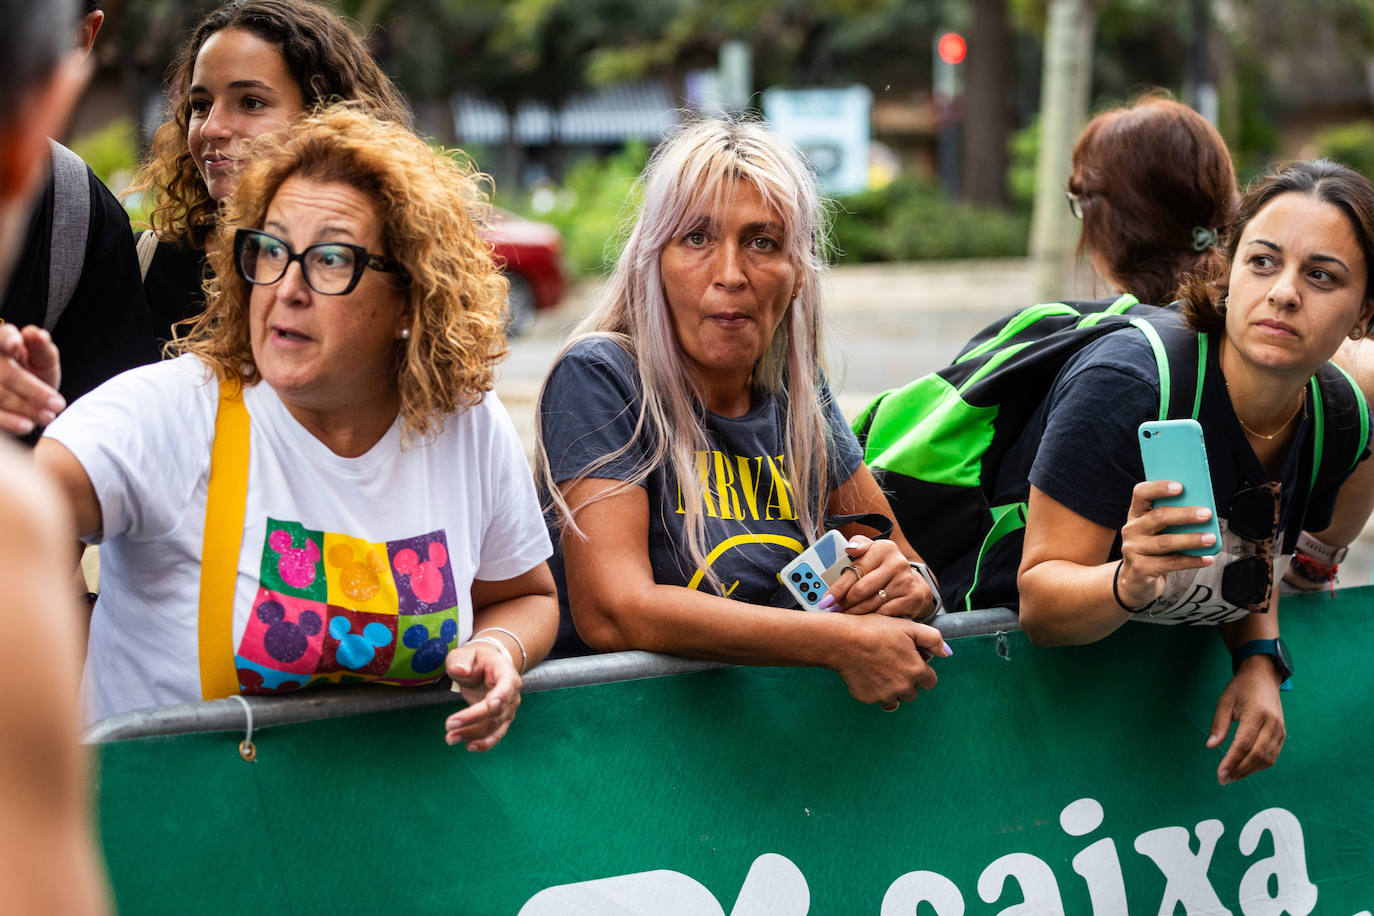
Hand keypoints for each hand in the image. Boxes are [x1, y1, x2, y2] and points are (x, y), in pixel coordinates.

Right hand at [0, 323, 63, 434]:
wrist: (29, 398)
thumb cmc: (35, 371)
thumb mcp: (44, 359)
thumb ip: (42, 347)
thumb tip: (34, 333)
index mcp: (3, 342)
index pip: (2, 337)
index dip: (7, 339)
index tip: (16, 345)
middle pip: (6, 374)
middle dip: (33, 390)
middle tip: (59, 404)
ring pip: (0, 394)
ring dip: (24, 407)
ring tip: (49, 417)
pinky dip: (9, 421)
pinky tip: (27, 426)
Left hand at [444, 641, 521, 751]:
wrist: (487, 667)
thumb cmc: (475, 660)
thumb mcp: (465, 654)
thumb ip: (460, 661)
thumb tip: (460, 671)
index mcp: (505, 672)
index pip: (506, 686)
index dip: (501, 696)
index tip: (490, 705)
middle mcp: (511, 693)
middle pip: (498, 711)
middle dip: (474, 719)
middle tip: (449, 724)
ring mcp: (507, 709)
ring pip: (495, 726)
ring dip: (474, 735)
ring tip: (451, 738)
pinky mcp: (500, 721)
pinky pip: (494, 734)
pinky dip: (483, 742)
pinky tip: (468, 746)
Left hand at [823, 535, 933, 619]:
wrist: (912, 583)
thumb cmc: (884, 567)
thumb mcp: (871, 551)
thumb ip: (858, 545)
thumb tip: (849, 547)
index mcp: (883, 549)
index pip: (854, 572)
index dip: (837, 589)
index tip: (825, 601)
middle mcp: (897, 563)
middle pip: (861, 590)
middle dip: (845, 603)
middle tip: (836, 609)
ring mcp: (906, 581)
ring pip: (871, 604)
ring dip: (856, 612)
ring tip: (847, 614)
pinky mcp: (912, 598)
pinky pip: (884, 613)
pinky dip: (872, 618)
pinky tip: (866, 619)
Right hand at [829, 614, 951, 706]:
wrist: (841, 640)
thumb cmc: (874, 629)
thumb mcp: (908, 627)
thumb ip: (932, 639)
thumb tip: (947, 653)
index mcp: (916, 671)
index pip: (930, 682)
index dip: (921, 670)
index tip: (910, 661)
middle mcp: (903, 688)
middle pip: (913, 693)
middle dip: (907, 681)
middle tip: (893, 663)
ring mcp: (884, 695)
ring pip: (895, 699)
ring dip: (891, 689)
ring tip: (879, 669)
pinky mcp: (867, 698)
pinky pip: (875, 698)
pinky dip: (873, 689)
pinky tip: (866, 672)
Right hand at [1116, 479, 1215, 608]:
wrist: (1136, 580)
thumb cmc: (1153, 550)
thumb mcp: (1157, 531)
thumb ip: (1172, 519)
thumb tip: (1202, 510)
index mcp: (1136, 514)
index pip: (1141, 493)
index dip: (1159, 488)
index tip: (1180, 487)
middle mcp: (1131, 529)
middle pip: (1158, 517)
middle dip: (1185, 515)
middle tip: (1207, 514)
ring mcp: (1133, 549)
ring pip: (1166, 542)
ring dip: (1191, 539)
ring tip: (1210, 538)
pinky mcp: (1141, 569)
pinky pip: (1171, 563)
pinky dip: (1192, 561)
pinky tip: (1207, 558)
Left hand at [1206, 656, 1284, 784]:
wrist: (1264, 677)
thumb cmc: (1241, 688)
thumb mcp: (1224, 701)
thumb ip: (1218, 724)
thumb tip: (1211, 746)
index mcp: (1256, 714)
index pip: (1243, 744)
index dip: (1232, 761)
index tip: (1220, 774)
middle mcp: (1272, 724)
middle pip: (1256, 755)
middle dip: (1239, 770)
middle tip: (1223, 780)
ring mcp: (1280, 730)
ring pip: (1267, 759)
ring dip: (1249, 771)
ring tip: (1232, 777)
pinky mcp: (1282, 734)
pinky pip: (1272, 755)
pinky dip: (1259, 765)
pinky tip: (1245, 768)